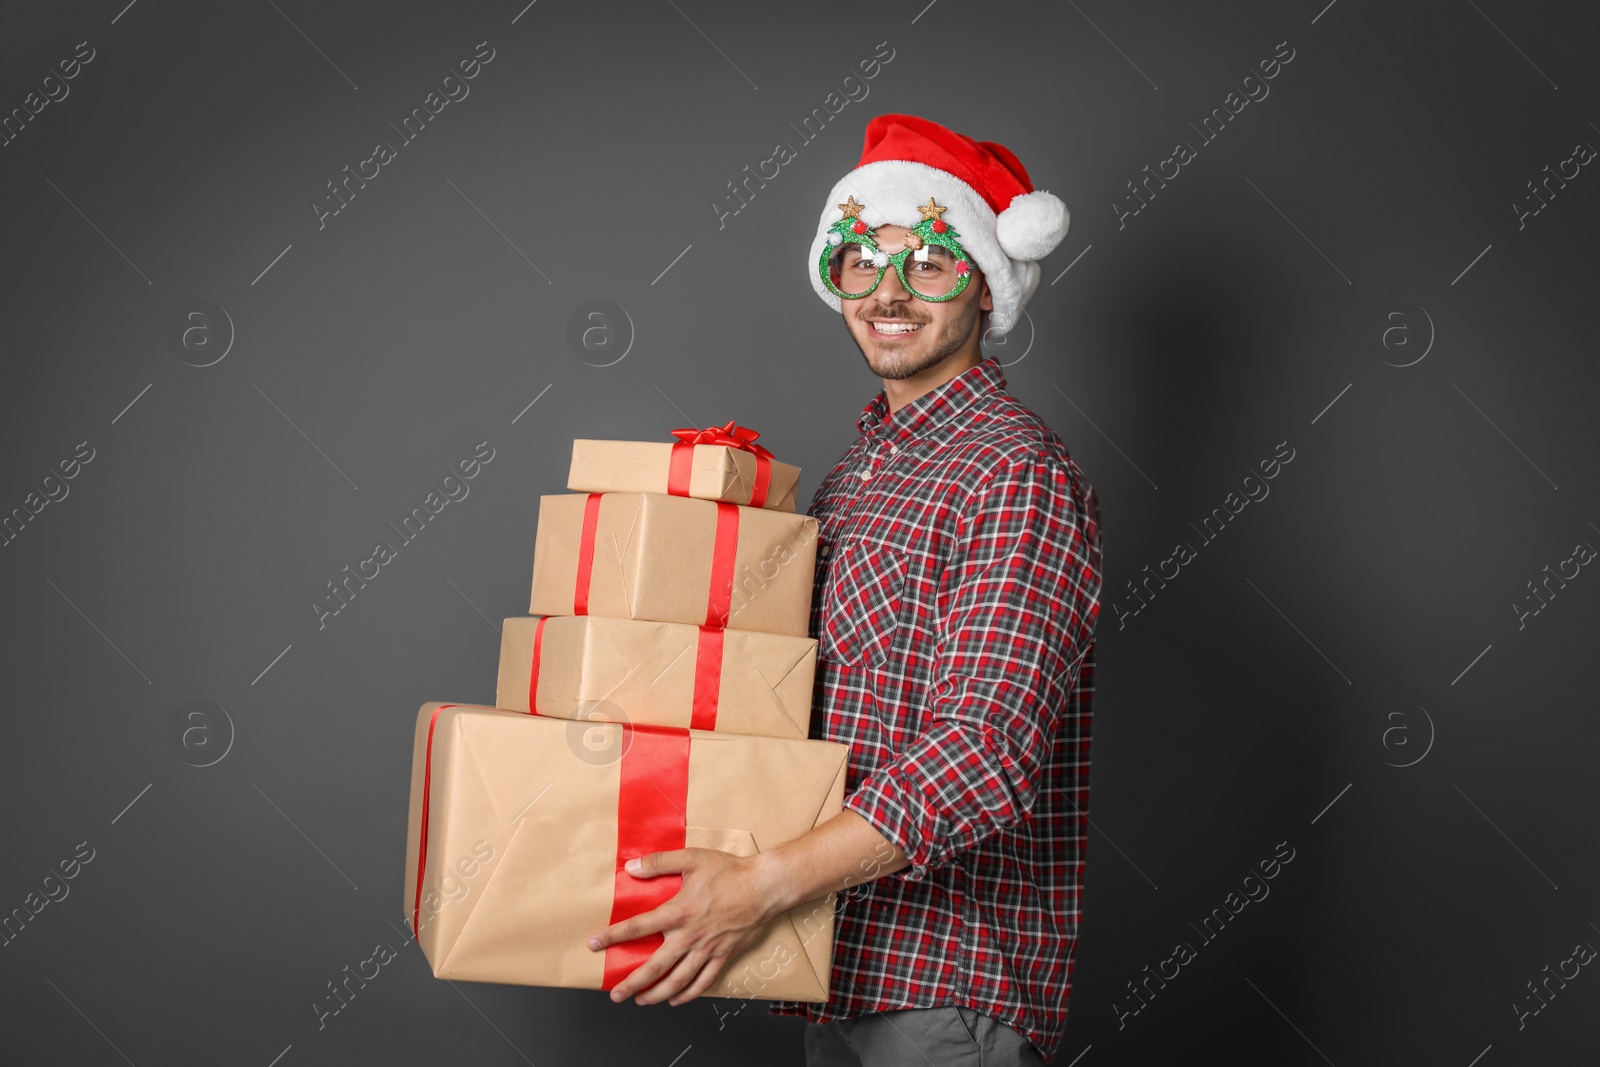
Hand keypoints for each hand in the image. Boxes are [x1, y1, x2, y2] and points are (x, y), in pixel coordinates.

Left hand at [586, 846, 785, 1006]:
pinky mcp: (723, 955)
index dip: (613, 937)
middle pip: (655, 967)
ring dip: (657, 994)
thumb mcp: (692, 858)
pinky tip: (676, 999)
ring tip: (641, 1001)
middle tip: (616, 994)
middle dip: (633, 983)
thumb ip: (660, 862)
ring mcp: (707, 949)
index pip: (638, 927)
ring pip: (677, 980)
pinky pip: (703, 982)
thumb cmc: (729, 871)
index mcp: (679, 912)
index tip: (594, 944)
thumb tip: (632, 867)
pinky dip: (688, 994)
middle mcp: (690, 936)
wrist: (764, 886)